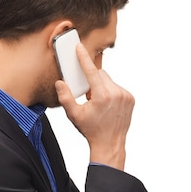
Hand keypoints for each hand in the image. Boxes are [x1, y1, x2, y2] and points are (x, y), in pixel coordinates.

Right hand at [55, 43, 133, 169]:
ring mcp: (125, 96)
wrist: (110, 144)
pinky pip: (117, 88)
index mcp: (102, 96)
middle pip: (100, 75)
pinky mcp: (130, 99)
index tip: (80, 47)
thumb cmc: (91, 130)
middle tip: (87, 96)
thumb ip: (65, 97)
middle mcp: (116, 94)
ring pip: (109, 81)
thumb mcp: (74, 115)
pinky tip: (106, 105)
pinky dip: (109, 92)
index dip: (83, 58)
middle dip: (91, 81)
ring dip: (101, 86)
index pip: (91, 71)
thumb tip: (60, 83)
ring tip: (97, 103)